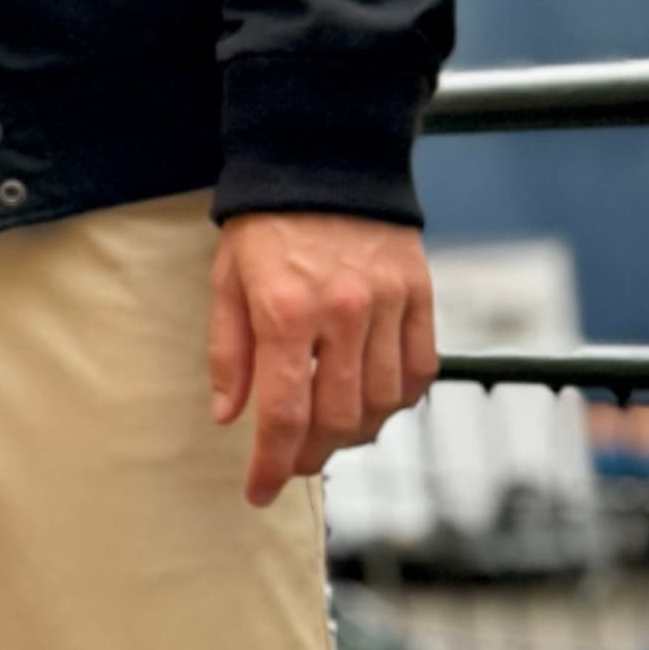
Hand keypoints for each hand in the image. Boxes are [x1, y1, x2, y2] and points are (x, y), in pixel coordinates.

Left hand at [206, 211, 437, 509]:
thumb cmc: (265, 225)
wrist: (322, 158)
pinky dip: (398, 399)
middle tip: (292, 459)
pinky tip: (372, 399)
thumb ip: (229, 353)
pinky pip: (420, 371)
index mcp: (285, 311)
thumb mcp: (227, 281)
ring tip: (329, 431)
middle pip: (338, 419)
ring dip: (355, 432)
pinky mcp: (420, 293)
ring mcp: (388, 304)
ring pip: (384, 404)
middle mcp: (342, 312)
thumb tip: (231, 418)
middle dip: (311, 454)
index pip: (283, 414)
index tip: (259, 491)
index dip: (271, 464)